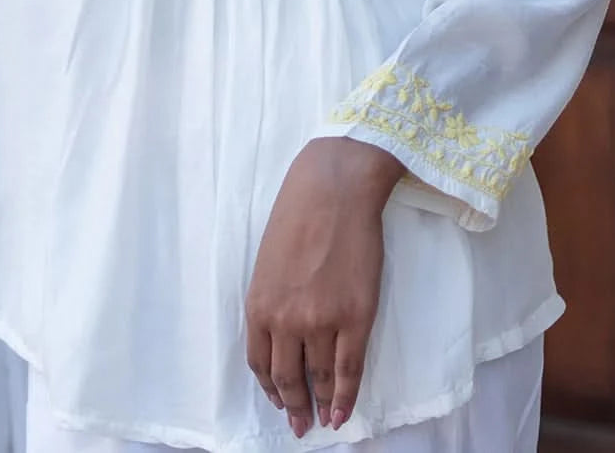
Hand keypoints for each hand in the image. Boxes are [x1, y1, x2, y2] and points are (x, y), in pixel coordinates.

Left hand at [245, 138, 403, 437]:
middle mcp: (285, 319)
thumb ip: (271, 299)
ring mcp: (321, 321)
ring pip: (318, 378)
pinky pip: (348, 371)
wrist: (334, 189)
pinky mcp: (355, 318)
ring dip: (319, 405)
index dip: (270, 388)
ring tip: (322, 420)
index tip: (277, 400)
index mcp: (259, 303)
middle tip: (298, 425)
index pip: (259, 362)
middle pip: (287, 378)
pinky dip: (345, 397)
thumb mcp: (268, 260)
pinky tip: (342, 413)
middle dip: (292, 406)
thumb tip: (280, 334)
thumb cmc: (298, 214)